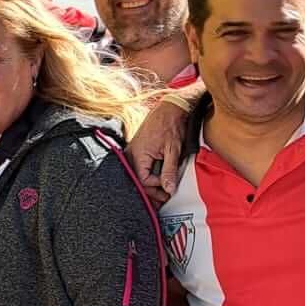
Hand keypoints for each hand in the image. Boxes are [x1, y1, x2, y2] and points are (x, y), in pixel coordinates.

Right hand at [127, 87, 201, 202]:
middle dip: (152, 191)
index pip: (144, 181)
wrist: (171, 107)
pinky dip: (149, 175)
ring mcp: (133, 151)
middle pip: (138, 180)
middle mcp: (131, 154)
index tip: (169, 188)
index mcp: (138, 155)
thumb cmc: (171, 124)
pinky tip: (157, 179)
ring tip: (162, 192)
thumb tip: (168, 189)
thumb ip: (169, 171)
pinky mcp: (137, 149)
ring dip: (150, 184)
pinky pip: (140, 167)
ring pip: (138, 175)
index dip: (157, 187)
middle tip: (165, 198)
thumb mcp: (173, 150)